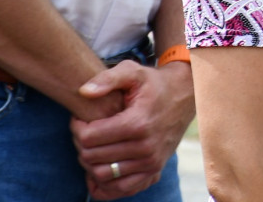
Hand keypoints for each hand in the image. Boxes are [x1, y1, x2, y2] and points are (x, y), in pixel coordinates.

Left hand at [70, 59, 195, 199]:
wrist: (185, 95)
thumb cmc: (154, 83)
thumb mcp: (133, 72)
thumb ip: (107, 79)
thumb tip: (83, 92)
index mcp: (138, 123)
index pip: (88, 138)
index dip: (77, 127)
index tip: (81, 117)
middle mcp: (145, 147)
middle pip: (92, 157)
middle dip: (81, 144)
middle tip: (85, 130)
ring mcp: (150, 162)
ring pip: (102, 174)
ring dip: (90, 162)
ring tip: (94, 145)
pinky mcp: (154, 171)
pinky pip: (120, 189)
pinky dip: (105, 183)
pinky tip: (101, 166)